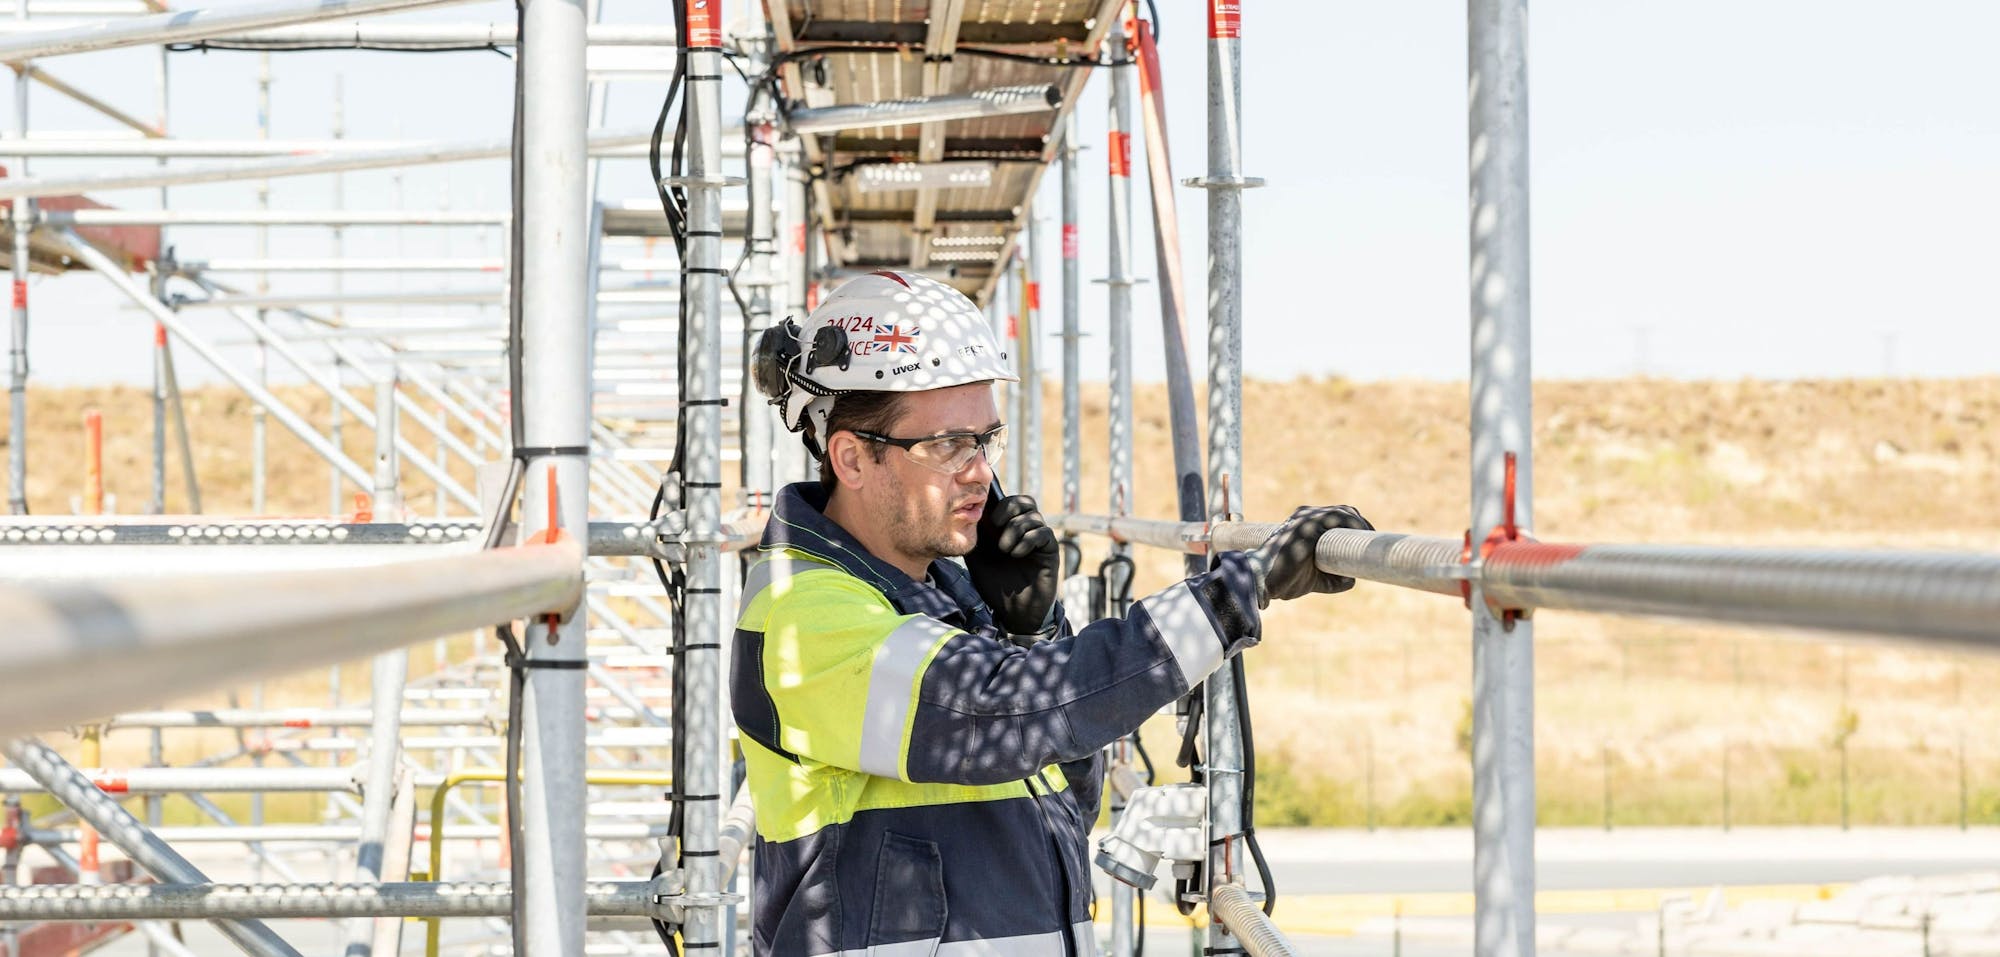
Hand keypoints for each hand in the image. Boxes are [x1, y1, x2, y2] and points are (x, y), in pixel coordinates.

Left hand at [966, 488, 1060, 634]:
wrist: (1013, 612)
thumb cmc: (995, 586)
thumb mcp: (977, 557)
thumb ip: (975, 534)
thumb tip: (969, 511)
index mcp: (1008, 529)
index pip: (1010, 500)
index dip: (998, 500)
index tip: (986, 514)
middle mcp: (1026, 531)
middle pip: (1026, 501)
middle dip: (1009, 508)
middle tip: (996, 524)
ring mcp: (1039, 541)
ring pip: (1034, 516)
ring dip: (1015, 529)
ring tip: (1004, 549)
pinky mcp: (1050, 551)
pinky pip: (1044, 533)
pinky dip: (1027, 540)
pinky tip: (1016, 554)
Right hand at [1249, 505, 1373, 606]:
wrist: (1261, 580)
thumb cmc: (1282, 580)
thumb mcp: (1312, 579)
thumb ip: (1330, 578)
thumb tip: (1351, 579)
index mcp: (1302, 524)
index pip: (1335, 516)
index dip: (1354, 525)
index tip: (1364, 540)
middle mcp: (1304, 516)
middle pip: (1343, 511)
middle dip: (1362, 525)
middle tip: (1373, 542)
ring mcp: (1307, 518)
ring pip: (1345, 513)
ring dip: (1362, 525)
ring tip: (1370, 540)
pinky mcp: (1309, 524)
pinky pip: (1340, 517)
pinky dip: (1356, 525)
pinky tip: (1362, 537)